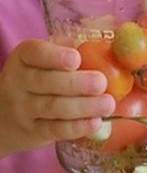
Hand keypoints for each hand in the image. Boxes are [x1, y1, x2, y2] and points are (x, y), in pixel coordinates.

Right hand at [0, 39, 110, 156]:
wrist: (2, 116)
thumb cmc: (37, 79)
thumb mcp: (45, 59)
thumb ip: (70, 48)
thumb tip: (109, 40)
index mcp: (24, 57)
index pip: (35, 53)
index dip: (55, 56)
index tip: (75, 59)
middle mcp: (17, 82)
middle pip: (46, 82)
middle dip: (76, 83)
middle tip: (101, 83)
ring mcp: (22, 109)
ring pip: (52, 107)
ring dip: (83, 106)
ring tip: (108, 104)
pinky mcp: (31, 132)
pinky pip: (54, 129)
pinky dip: (76, 127)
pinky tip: (95, 123)